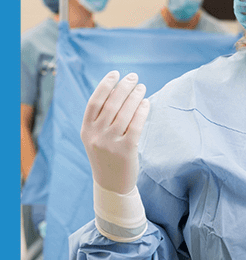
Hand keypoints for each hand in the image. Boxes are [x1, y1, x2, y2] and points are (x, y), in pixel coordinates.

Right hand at [81, 71, 149, 193]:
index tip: (116, 74)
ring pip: (125, 112)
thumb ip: (101, 119)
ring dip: (135, 96)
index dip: (105, 85)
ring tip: (142, 88)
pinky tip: (146, 103)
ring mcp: (110, 143)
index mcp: (86, 130)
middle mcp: (96, 135)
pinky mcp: (126, 150)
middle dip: (124, 87)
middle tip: (134, 77)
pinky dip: (142, 111)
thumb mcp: (96, 138)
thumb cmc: (107, 156)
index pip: (95, 102)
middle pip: (111, 104)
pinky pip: (136, 125)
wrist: (111, 185)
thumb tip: (118, 91)